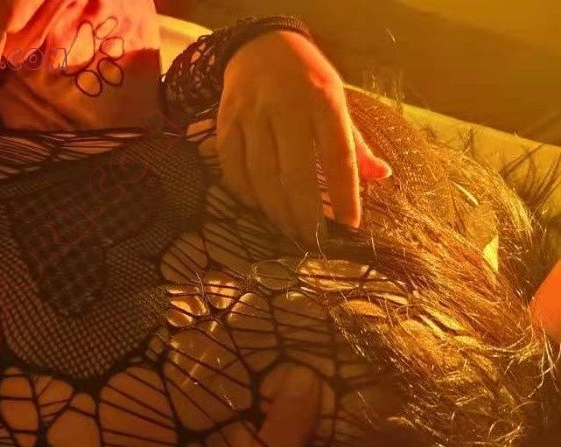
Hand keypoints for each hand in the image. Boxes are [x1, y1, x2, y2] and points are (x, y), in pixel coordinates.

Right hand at [217, 30, 391, 242]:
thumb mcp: (338, 101)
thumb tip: (382, 176)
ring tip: (288, 231)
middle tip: (311, 241)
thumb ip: (357, 143)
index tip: (349, 226)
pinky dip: (246, 194)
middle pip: (296, 175)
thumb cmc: (307, 81)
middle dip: (305, 216)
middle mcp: (287, 106)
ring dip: (276, 212)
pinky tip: (259, 209)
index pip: (339, 156)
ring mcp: (253, 114)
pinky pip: (233, 168)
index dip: (345, 195)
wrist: (260, 45)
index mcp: (324, 100)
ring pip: (262, 177)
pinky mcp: (227, 121)